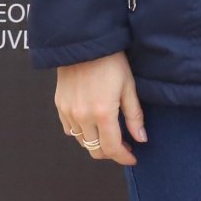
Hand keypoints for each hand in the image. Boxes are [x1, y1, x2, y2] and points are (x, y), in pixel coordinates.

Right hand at [55, 51, 145, 165]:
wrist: (84, 42)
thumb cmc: (111, 61)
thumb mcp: (129, 86)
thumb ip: (134, 116)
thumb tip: (141, 139)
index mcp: (103, 113)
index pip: (112, 148)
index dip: (123, 157)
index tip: (132, 157)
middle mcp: (82, 117)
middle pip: (95, 149)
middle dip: (110, 152)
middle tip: (123, 145)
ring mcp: (68, 112)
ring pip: (82, 141)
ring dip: (96, 142)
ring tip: (109, 132)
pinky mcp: (59, 105)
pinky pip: (70, 129)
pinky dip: (82, 132)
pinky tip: (92, 123)